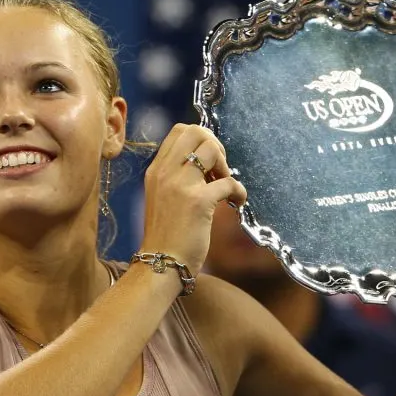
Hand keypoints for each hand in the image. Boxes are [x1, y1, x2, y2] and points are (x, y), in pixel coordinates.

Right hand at [140, 124, 246, 273]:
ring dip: (226, 165)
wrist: (160, 264)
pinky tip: (237, 203)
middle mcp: (165, 172)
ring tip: (225, 186)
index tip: (209, 162)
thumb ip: (175, 177)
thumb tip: (205, 164)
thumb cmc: (165, 236)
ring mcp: (180, 185)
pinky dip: (239, 191)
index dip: (201, 139)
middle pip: (196, 132)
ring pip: (211, 149)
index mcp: (155, 170)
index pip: (180, 131)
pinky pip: (229, 182)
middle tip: (219, 170)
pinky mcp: (198, 202)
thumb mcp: (161, 198)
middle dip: (215, 146)